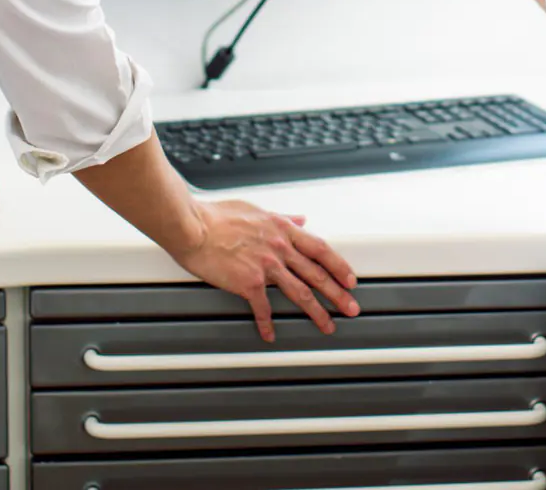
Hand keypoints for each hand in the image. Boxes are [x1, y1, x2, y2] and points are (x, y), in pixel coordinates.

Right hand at [170, 199, 360, 341]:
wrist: (194, 227)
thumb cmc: (218, 216)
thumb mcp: (257, 210)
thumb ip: (282, 218)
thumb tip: (300, 220)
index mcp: (283, 230)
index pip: (321, 249)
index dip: (339, 266)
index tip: (350, 279)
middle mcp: (280, 248)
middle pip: (317, 275)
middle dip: (338, 294)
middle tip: (351, 307)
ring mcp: (266, 266)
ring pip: (300, 293)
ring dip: (317, 312)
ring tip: (327, 325)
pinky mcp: (248, 282)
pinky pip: (263, 308)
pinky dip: (267, 323)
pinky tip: (270, 334)